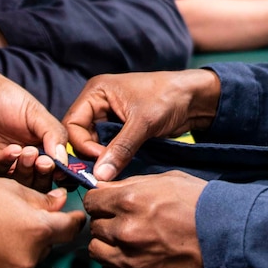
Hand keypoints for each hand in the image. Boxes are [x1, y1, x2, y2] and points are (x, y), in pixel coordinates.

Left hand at [0, 73, 66, 177]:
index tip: (61, 167)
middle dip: (42, 174)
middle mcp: (20, 162)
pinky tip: (11, 150)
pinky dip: (5, 164)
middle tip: (43, 162)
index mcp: (38, 149)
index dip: (59, 171)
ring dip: (25, 169)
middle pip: (37, 181)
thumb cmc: (5, 97)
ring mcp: (0, 166)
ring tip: (27, 152)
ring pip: (16, 182)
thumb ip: (53, 134)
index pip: (54, 169)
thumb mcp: (36, 112)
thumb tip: (64, 160)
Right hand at [0, 175, 84, 267]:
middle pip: (42, 250)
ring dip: (11, 256)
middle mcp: (25, 261)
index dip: (71, 221)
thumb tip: (61, 202)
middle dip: (33, 238)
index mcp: (36, 232)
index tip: (69, 219)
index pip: (70, 230)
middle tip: (10, 224)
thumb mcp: (10, 188)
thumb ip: (41, 200)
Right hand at [63, 69, 220, 181]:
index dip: (81, 144)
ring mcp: (110, 117)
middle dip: (90, 153)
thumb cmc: (168, 97)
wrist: (195, 98)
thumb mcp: (143, 123)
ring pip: (94, 144)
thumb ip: (120, 148)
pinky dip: (113, 158)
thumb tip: (99, 175)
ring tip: (113, 170)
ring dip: (102, 158)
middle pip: (80, 135)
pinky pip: (109, 147)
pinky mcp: (122, 129)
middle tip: (104, 171)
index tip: (99, 160)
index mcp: (96, 92)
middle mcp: (98, 103)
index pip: (72, 123)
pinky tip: (120, 167)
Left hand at [85, 171, 208, 267]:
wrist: (224, 238)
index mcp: (129, 200)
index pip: (92, 201)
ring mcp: (129, 259)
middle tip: (124, 221)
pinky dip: (116, 264)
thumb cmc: (199, 204)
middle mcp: (124, 230)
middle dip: (107, 221)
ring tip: (126, 240)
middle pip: (94, 226)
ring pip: (97, 250)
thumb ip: (130, 183)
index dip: (100, 200)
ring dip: (108, 244)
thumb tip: (105, 187)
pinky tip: (133, 256)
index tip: (108, 203)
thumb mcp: (166, 180)